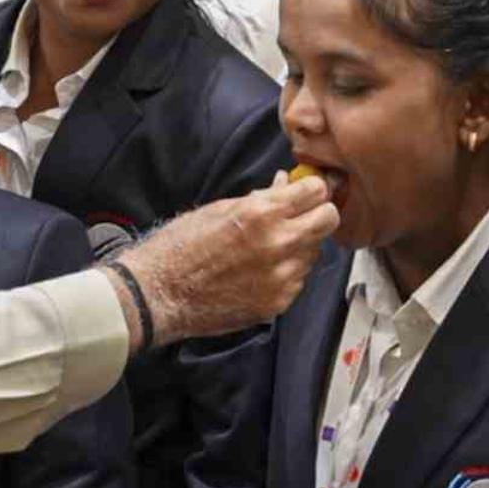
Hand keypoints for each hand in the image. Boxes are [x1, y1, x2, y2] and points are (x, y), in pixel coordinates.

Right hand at [104, 175, 337, 350]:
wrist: (159, 293)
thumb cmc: (179, 248)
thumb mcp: (217, 210)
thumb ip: (258, 199)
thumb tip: (284, 185)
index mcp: (261, 214)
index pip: (315, 192)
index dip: (312, 188)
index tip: (307, 191)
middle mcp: (278, 244)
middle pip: (329, 220)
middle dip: (317, 214)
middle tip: (300, 216)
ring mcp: (281, 277)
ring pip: (314, 252)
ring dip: (299, 246)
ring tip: (268, 248)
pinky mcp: (278, 303)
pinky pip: (298, 279)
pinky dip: (286, 272)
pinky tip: (260, 271)